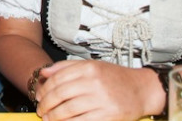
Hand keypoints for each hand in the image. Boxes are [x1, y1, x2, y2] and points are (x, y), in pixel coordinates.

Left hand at [35, 60, 154, 120]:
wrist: (142, 90)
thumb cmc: (115, 77)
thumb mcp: (92, 66)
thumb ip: (66, 67)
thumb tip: (44, 72)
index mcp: (89, 68)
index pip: (58, 78)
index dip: (44, 89)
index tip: (39, 96)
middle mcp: (94, 82)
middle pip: (61, 94)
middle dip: (46, 104)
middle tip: (40, 110)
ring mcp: (102, 100)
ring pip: (69, 110)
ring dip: (54, 116)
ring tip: (48, 119)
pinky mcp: (108, 115)